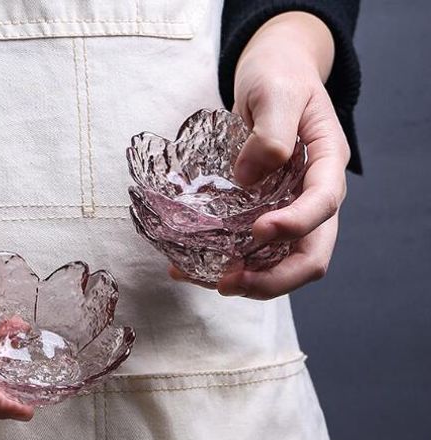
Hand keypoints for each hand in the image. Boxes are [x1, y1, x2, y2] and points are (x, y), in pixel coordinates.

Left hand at [171, 12, 350, 299]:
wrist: (273, 78)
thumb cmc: (279, 79)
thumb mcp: (276, 91)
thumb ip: (270, 132)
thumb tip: (247, 179)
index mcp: (327, 164)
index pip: (323, 205)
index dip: (295, 225)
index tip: (258, 230)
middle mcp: (313, 197)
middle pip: (311, 255)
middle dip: (274, 279)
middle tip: (230, 282)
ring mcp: (290, 211)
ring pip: (283, 264)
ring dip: (250, 282)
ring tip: (208, 281)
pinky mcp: (266, 216)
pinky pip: (255, 253)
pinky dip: (228, 265)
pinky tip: (192, 268)